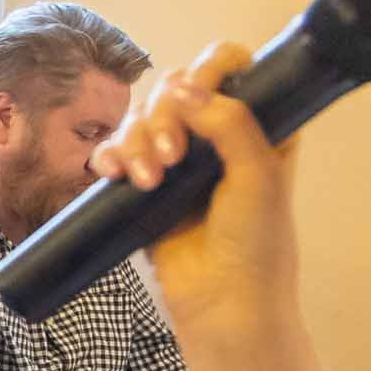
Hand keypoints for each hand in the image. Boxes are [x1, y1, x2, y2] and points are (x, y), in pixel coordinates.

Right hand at [97, 41, 300, 340]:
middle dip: (164, 117)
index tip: (197, 100)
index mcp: (257, 123)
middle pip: (175, 88)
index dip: (210, 72)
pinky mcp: (143, 184)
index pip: (229, 67)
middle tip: (172, 157)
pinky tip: (114, 175)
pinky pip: (115, 151)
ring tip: (147, 182)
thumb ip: (229, 122)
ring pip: (141, 118)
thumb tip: (181, 87)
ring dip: (136, 142)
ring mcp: (177, 159)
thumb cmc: (257, 243)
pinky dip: (110, 157)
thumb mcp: (260, 174)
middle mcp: (215, 134)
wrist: (224, 303)